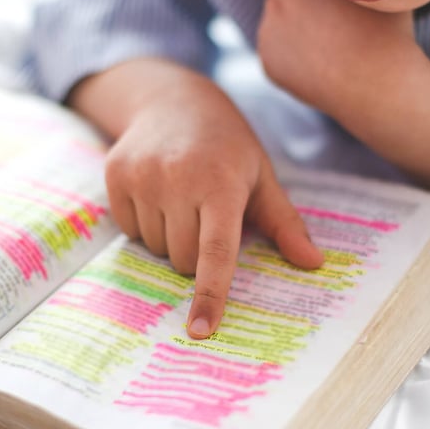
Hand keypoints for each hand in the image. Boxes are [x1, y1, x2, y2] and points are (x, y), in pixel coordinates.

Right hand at [69, 58, 324, 338]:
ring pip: (156, 247)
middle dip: (197, 253)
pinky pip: (129, 230)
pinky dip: (144, 222)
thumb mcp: (260, 176)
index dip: (210, 293)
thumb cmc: (227, 145)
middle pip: (184, 259)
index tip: (201, 329)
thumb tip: (313, 264)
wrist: (173, 100)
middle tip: (205, 216)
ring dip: (170, 236)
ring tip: (181, 197)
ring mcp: (142, 175)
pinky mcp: (116, 174)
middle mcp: (178, 178)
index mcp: (221, 182)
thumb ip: (284, 223)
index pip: (217, 250)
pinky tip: (157, 191)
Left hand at [256, 0, 416, 116]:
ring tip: (325, 43)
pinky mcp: (267, 62)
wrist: (376, 84)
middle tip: (325, 16)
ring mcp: (268, 31)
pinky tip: (316, 63)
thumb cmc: (386, 32)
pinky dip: (291, 57)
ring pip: (277, 22)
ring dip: (293, 27)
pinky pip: (277, 52)